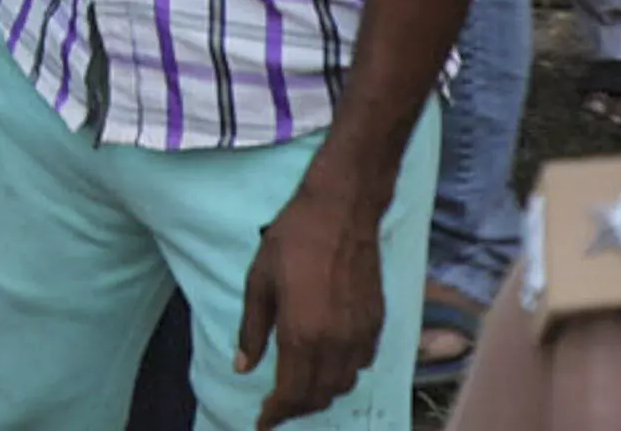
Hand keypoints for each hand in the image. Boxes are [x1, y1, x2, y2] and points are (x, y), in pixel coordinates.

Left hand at [236, 165, 390, 423]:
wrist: (341, 211)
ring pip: (343, 384)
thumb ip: (252, 330)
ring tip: (299, 390)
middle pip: (320, 396)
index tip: (262, 423)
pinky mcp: (377, 324)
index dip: (276, 414)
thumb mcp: (258, 281)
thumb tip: (243, 367)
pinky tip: (326, 363)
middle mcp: (336, 343)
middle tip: (277, 408)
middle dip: (297, 408)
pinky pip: (361, 364)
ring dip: (321, 394)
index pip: (292, 393)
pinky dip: (342, 374)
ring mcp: (361, 335)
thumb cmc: (292, 240)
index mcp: (302, 334)